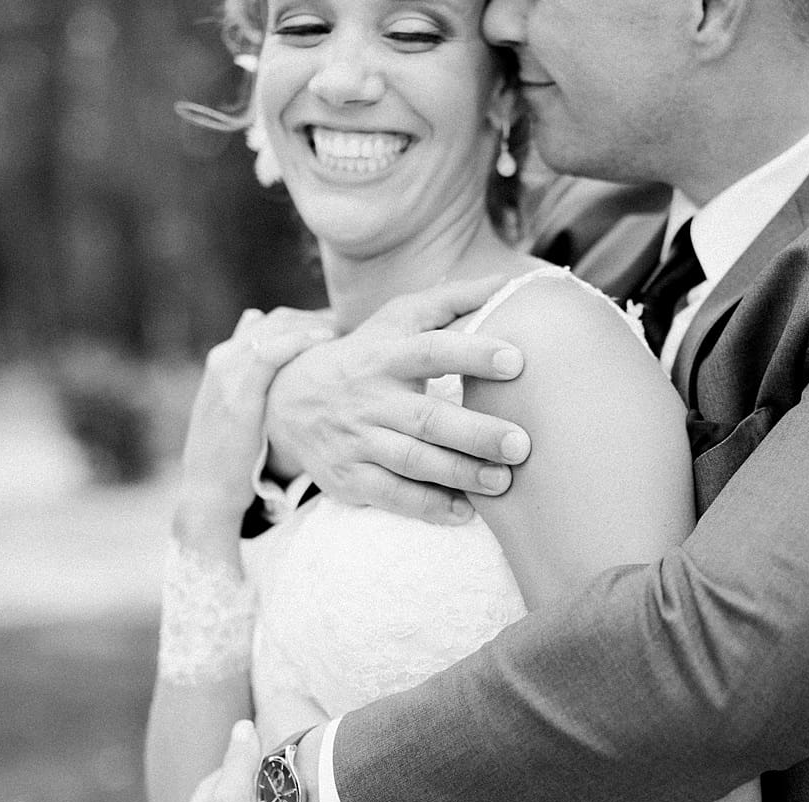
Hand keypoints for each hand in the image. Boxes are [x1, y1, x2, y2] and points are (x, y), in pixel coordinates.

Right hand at [177, 310, 332, 534]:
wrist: (208, 490)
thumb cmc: (231, 455)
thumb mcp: (238, 410)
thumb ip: (252, 382)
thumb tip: (271, 354)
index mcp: (223, 359)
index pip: (271, 321)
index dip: (307, 320)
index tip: (338, 329)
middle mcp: (223, 359)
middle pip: (277, 320)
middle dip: (316, 318)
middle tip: (349, 327)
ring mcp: (228, 374)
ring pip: (275, 329)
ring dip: (314, 325)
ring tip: (344, 332)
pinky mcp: (237, 393)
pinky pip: (269, 353)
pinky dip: (298, 340)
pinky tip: (324, 341)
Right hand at [263, 276, 533, 524]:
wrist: (287, 402)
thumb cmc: (364, 355)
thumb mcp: (394, 320)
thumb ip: (449, 302)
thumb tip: (504, 282)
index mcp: (385, 355)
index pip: (431, 350)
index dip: (472, 353)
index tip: (516, 361)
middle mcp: (370, 399)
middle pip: (427, 418)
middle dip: (476, 433)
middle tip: (521, 444)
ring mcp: (357, 441)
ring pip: (412, 460)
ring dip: (460, 473)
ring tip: (503, 482)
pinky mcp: (349, 478)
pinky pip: (391, 495)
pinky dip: (427, 506)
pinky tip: (464, 512)